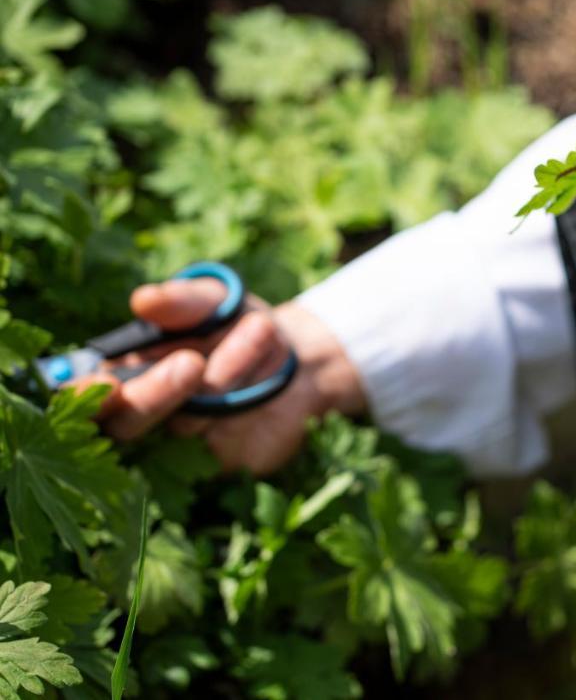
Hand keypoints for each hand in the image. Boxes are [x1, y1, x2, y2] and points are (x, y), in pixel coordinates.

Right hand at [83, 279, 365, 473]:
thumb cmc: (238, 324)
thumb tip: (144, 301)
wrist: (303, 358)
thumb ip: (181, 301)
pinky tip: (268, 369)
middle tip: (192, 363)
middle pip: (127, 426)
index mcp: (125, 372)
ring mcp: (182, 444)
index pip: (85, 398)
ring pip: (190, 423)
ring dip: (227, 374)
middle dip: (156, 395)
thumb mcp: (215, 300)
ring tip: (259, 330)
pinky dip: (251, 402)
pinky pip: (227, 441)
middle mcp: (146, 413)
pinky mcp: (221, 462)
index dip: (85, 399)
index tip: (106, 386)